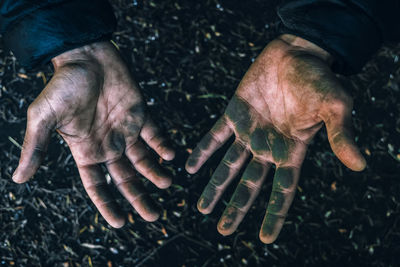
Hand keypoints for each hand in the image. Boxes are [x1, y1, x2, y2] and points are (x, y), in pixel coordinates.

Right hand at [12, 42, 174, 226]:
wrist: (85, 55)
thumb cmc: (62, 85)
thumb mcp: (43, 118)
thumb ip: (35, 148)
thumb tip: (17, 179)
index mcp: (86, 151)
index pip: (98, 186)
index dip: (108, 206)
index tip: (122, 223)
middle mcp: (108, 145)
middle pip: (126, 180)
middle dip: (140, 198)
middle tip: (155, 215)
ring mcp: (126, 131)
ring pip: (144, 161)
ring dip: (156, 174)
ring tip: (167, 183)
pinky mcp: (141, 115)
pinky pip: (155, 135)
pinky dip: (163, 146)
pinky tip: (170, 155)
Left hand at [186, 34, 365, 242]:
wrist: (295, 52)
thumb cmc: (319, 78)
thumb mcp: (334, 106)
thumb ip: (341, 135)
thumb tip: (360, 164)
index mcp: (290, 150)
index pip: (282, 190)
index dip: (274, 214)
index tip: (264, 238)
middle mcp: (267, 146)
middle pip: (250, 185)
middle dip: (236, 207)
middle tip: (222, 230)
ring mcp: (249, 132)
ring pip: (228, 166)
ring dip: (215, 186)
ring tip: (201, 207)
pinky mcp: (234, 114)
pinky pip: (215, 136)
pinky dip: (203, 151)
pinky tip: (190, 167)